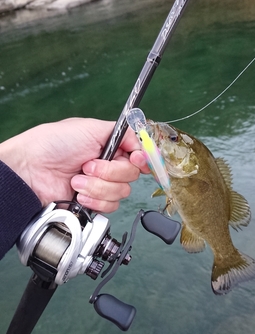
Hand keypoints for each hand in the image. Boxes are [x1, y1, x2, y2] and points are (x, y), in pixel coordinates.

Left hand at [0, 118, 149, 212]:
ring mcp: (101, 185)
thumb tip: (143, 141)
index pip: (139, 154)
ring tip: (76, 179)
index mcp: (110, 146)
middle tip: (88, 165)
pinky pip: (109, 206)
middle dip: (109, 172)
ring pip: (121, 192)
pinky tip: (78, 194)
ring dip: (98, 186)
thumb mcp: (91, 127)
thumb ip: (123, 133)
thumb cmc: (54, 143)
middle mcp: (108, 165)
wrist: (31, 170)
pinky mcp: (93, 202)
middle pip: (132, 175)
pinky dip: (94, 200)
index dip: (142, 159)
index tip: (135, 159)